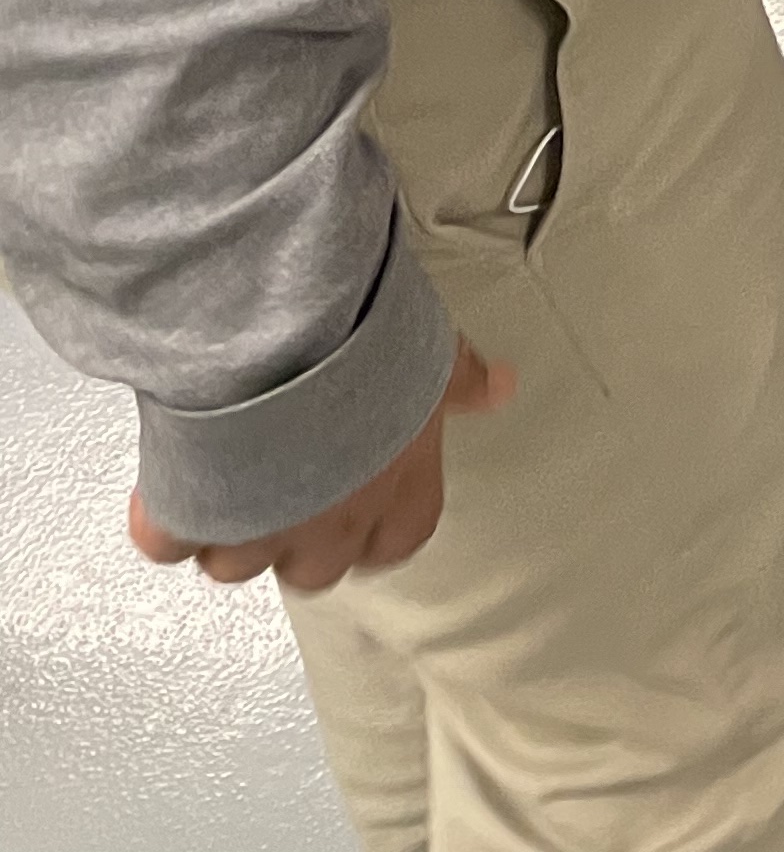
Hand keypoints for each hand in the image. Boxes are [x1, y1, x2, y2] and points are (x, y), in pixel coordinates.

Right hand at [130, 341, 511, 594]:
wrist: (277, 333)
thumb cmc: (360, 339)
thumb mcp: (429, 353)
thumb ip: (460, 380)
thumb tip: (501, 387)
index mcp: (394, 490)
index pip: (398, 543)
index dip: (376, 527)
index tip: (360, 505)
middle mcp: (329, 524)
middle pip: (313, 569)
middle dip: (297, 532)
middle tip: (286, 482)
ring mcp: (257, 531)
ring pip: (236, 563)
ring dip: (229, 524)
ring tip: (229, 470)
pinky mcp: (189, 520)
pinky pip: (167, 539)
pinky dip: (163, 514)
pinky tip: (172, 475)